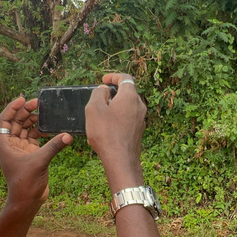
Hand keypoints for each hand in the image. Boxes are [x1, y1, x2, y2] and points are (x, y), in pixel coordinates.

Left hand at [0, 96, 72, 205]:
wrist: (27, 201)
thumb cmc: (25, 183)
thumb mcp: (39, 161)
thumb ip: (54, 146)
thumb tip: (68, 135)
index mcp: (4, 145)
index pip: (3, 121)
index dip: (11, 108)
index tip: (22, 99)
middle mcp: (11, 145)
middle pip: (16, 122)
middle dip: (25, 112)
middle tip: (37, 103)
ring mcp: (21, 150)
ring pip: (25, 129)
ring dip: (33, 121)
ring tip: (44, 113)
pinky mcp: (31, 155)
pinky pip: (34, 138)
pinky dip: (41, 132)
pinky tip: (49, 128)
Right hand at [85, 73, 146, 189]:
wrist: (121, 159)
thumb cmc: (106, 133)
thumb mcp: (94, 109)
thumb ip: (98, 94)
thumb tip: (105, 90)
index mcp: (130, 97)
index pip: (126, 78)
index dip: (114, 76)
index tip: (104, 80)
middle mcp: (139, 106)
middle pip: (128, 92)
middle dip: (114, 92)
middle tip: (101, 97)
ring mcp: (141, 119)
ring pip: (128, 106)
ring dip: (116, 106)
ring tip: (102, 113)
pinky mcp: (139, 131)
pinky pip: (129, 118)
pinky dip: (119, 117)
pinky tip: (108, 127)